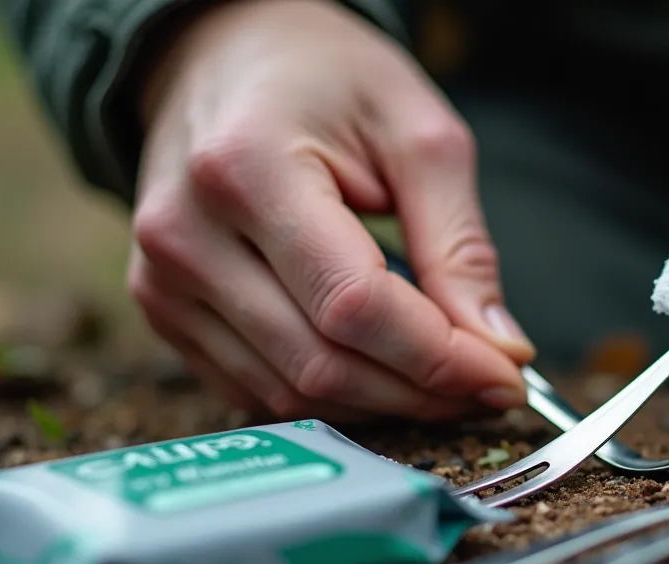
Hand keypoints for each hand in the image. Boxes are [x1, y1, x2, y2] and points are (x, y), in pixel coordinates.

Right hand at [127, 0, 534, 421]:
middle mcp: (187, 234)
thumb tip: (500, 349)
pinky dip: (330, 397)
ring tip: (443, 379)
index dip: (438, 358)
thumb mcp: (417, 133)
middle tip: (487, 385)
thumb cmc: (324, 79)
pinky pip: (255, 389)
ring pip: (289, 391)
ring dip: (379, 402)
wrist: (220, 56)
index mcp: (247, 167)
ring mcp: (162, 280)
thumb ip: (459, 244)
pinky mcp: (162, 310)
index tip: (506, 377)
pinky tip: (380, 370)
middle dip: (420, 390)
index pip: (354, 305)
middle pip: (320, 362)